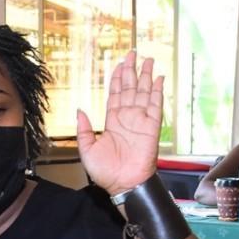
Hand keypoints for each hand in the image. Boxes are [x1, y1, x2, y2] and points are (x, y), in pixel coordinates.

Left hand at [75, 51, 163, 196]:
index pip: (115, 94)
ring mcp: (140, 121)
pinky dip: (157, 91)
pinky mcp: (151, 127)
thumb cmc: (105, 173)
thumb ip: (84, 129)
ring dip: (145, 76)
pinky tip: (158, 78)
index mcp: (112, 122)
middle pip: (130, 88)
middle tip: (132, 53)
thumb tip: (80, 110)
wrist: (123, 185)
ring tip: (147, 60)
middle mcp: (127, 118)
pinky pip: (155, 106)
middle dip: (131, 70)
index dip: (117, 79)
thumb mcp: (87, 149)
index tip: (118, 64)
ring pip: (143, 92)